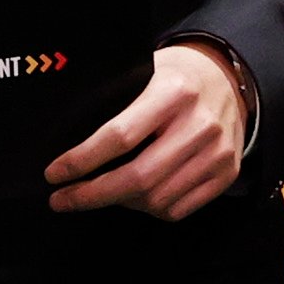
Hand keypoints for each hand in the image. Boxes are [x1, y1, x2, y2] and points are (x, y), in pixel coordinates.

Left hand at [47, 43, 254, 220]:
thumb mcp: (145, 74)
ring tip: (101, 193)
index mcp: (174, 92)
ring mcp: (218, 152)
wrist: (230, 80)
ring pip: (155, 199)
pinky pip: (178, 209)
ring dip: (119, 203)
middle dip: (91, 195)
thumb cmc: (175, 78)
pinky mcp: (226, 173)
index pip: (119, 136)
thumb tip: (66, 143)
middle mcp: (200, 124)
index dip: (81, 161)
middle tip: (62, 199)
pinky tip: (135, 197)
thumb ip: (115, 102)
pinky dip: (149, 209)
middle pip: (137, 178)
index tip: (54, 174)